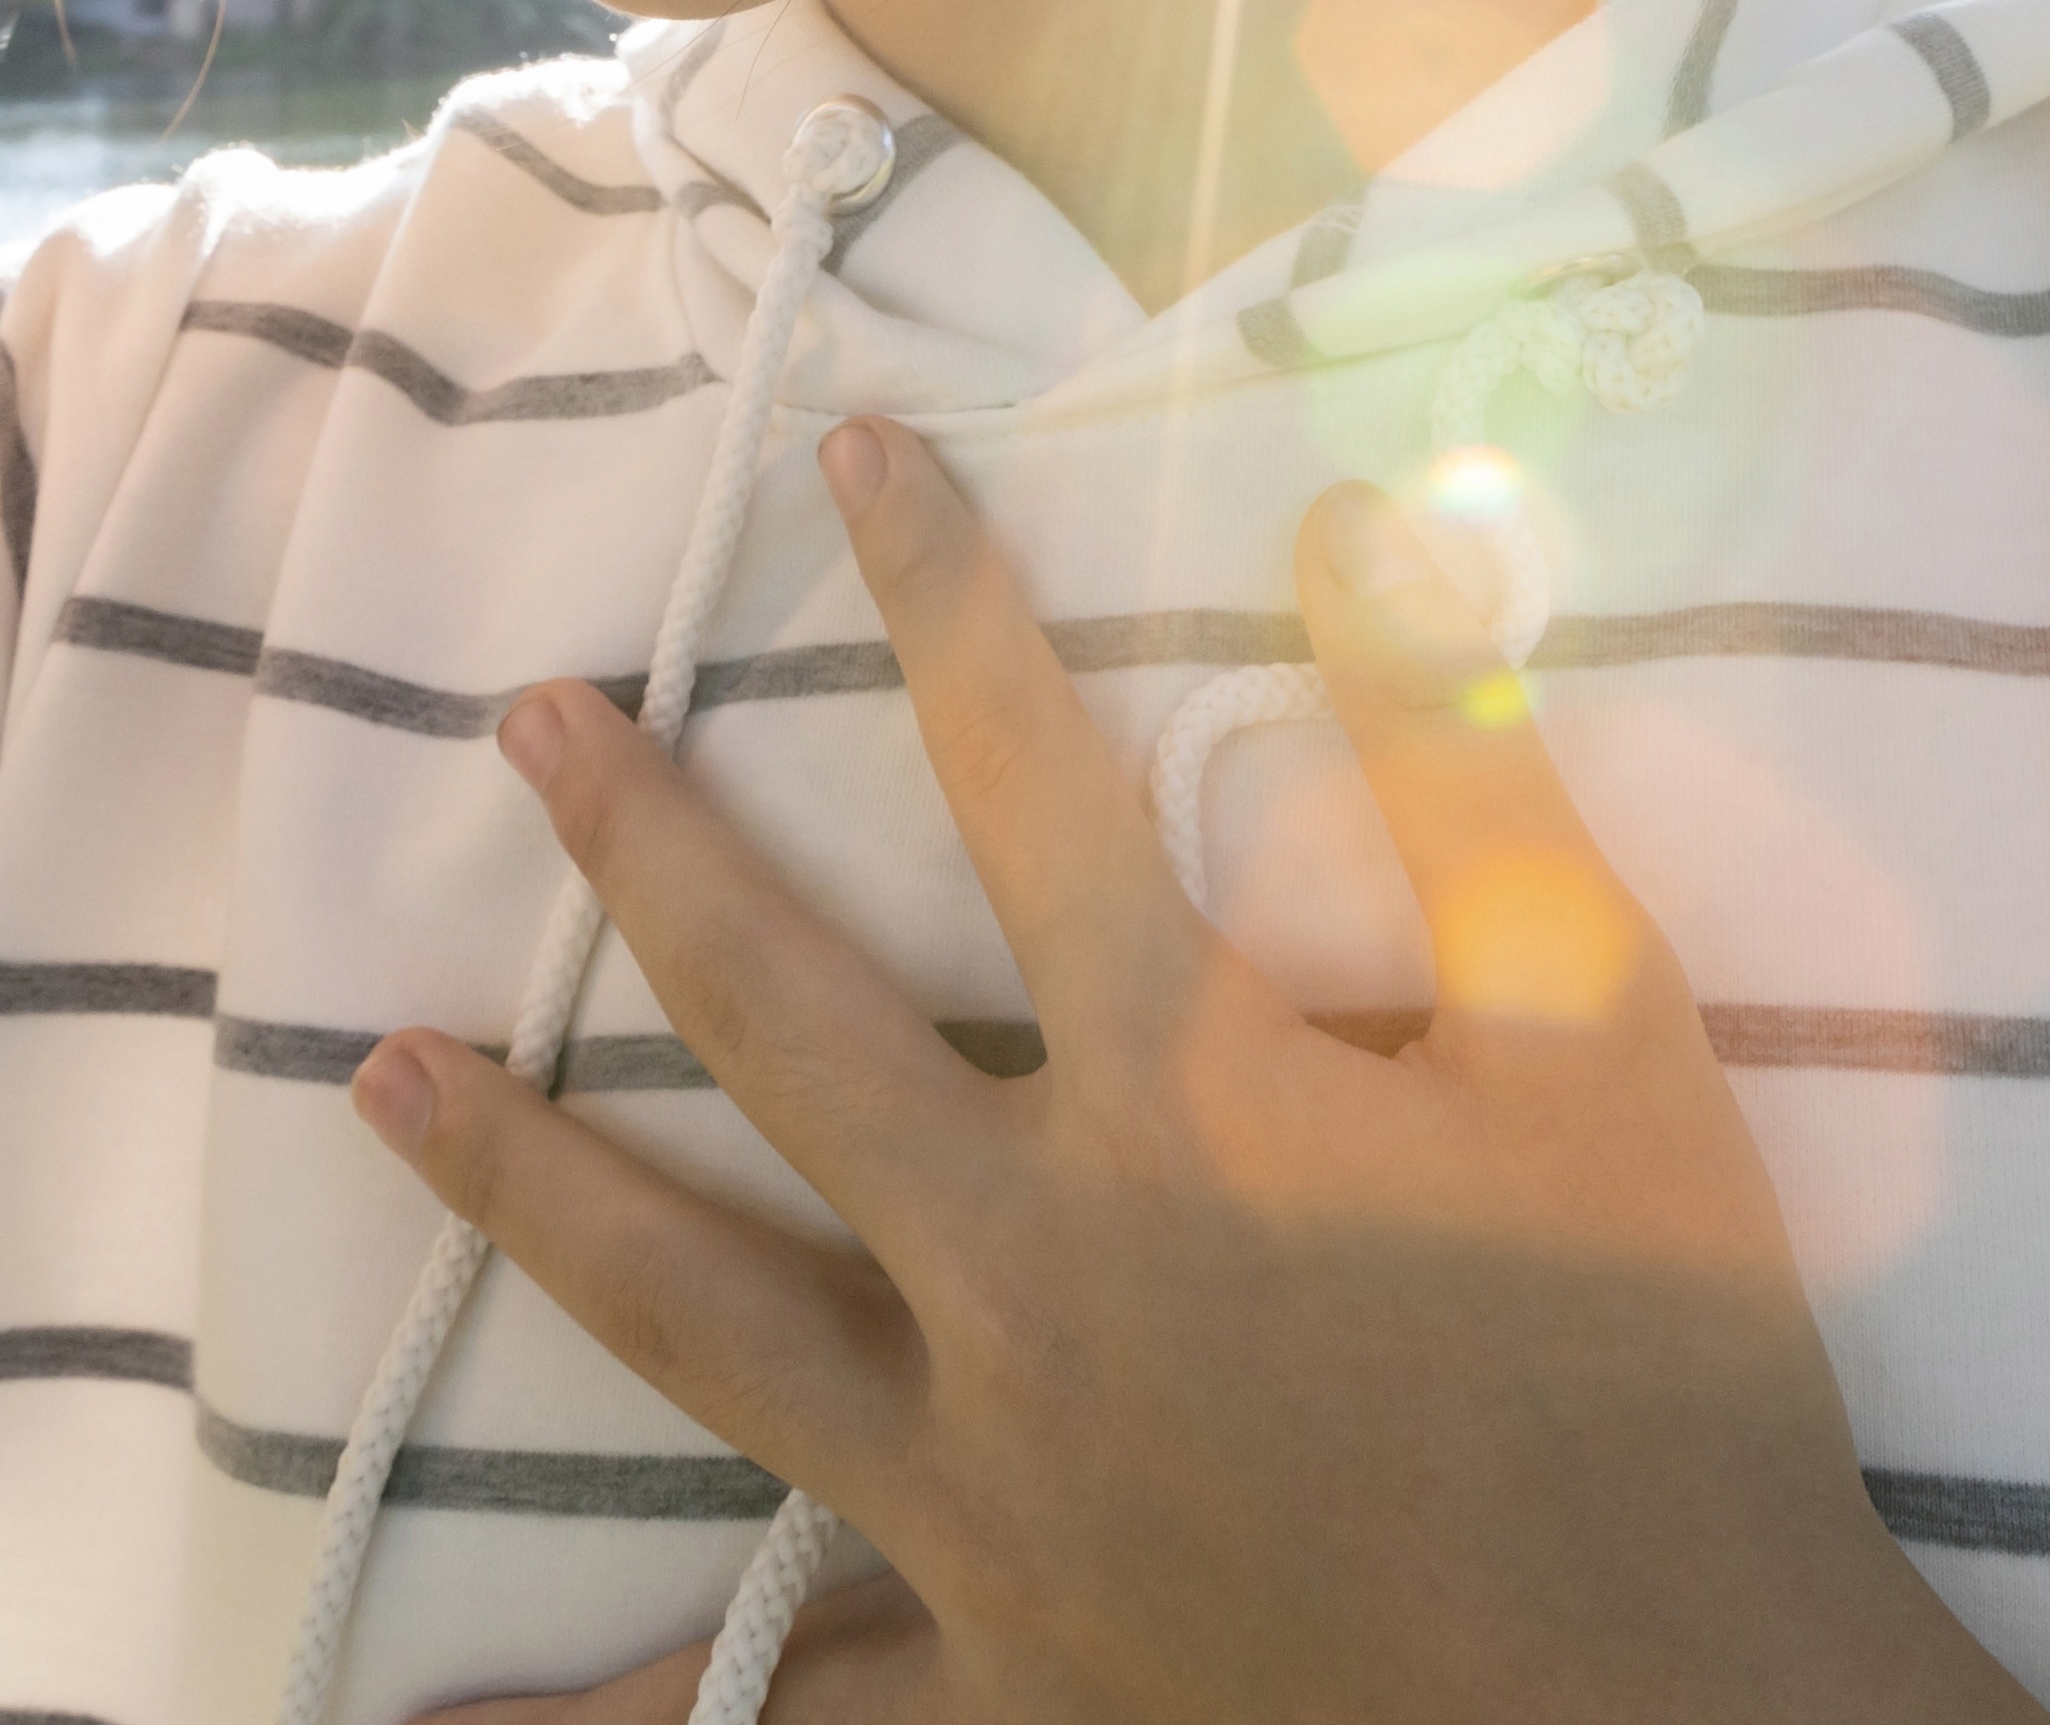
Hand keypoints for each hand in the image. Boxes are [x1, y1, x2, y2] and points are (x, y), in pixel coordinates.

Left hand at [355, 422, 2049, 1724]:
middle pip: (781, 1022)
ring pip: (697, 1312)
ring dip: (530, 1183)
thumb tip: (1356, 515)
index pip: (1026, 781)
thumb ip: (1464, 765)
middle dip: (649, 852)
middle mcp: (1030, 1270)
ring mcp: (984, 1481)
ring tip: (382, 1082)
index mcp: (1180, 1100)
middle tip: (529, 723)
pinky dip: (607, 1719)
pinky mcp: (1003, 1663)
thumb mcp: (1609, 1030)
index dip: (943, 596)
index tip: (852, 451)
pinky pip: (775, 1702)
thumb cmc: (1667, 1374)